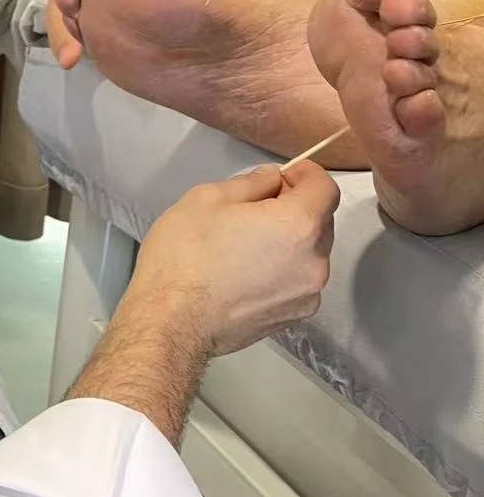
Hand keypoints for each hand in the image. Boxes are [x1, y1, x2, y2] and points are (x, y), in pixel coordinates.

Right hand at [132, 162, 339, 356]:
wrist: (172, 322)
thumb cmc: (185, 255)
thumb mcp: (207, 199)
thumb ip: (251, 182)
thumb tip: (272, 180)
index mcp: (299, 224)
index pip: (325, 188)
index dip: (305, 175)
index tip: (282, 177)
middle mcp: (316, 261)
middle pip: (321, 221)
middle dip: (296, 208)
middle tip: (256, 210)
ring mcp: (308, 294)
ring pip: (310, 254)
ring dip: (290, 242)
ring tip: (249, 246)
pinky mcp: (293, 317)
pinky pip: (298, 281)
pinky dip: (283, 270)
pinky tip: (248, 274)